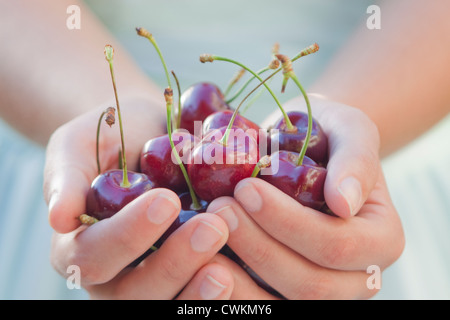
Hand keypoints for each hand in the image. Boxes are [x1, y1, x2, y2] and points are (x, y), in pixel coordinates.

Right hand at [44, 97, 232, 298]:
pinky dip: (225, 294)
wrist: (151, 134)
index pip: (93, 257)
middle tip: (212, 227)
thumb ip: (66, 178)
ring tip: (230, 265)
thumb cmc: (113, 137)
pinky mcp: (189, 276)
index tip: (164, 201)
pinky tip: (252, 273)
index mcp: (82, 247)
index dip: (126, 237)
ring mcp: (155, 280)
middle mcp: (116, 276)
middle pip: (136, 295)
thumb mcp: (80, 145)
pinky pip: (201, 295)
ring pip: (170, 305)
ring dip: (199, 292)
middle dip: (173, 264)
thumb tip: (56, 218)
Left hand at [206, 94, 404, 298]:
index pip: (336, 245)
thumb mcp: (350, 130)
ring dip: (238, 273)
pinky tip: (204, 258)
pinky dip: (231, 286)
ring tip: (206, 232)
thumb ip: (357, 161)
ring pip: (281, 301)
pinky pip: (261, 301)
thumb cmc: (330, 137)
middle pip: (309, 283)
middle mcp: (357, 276)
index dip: (287, 222)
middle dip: (258, 246)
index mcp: (381, 240)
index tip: (246, 188)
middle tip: (219, 208)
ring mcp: (323, 291)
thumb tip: (344, 203)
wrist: (311, 152)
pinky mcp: (288, 292)